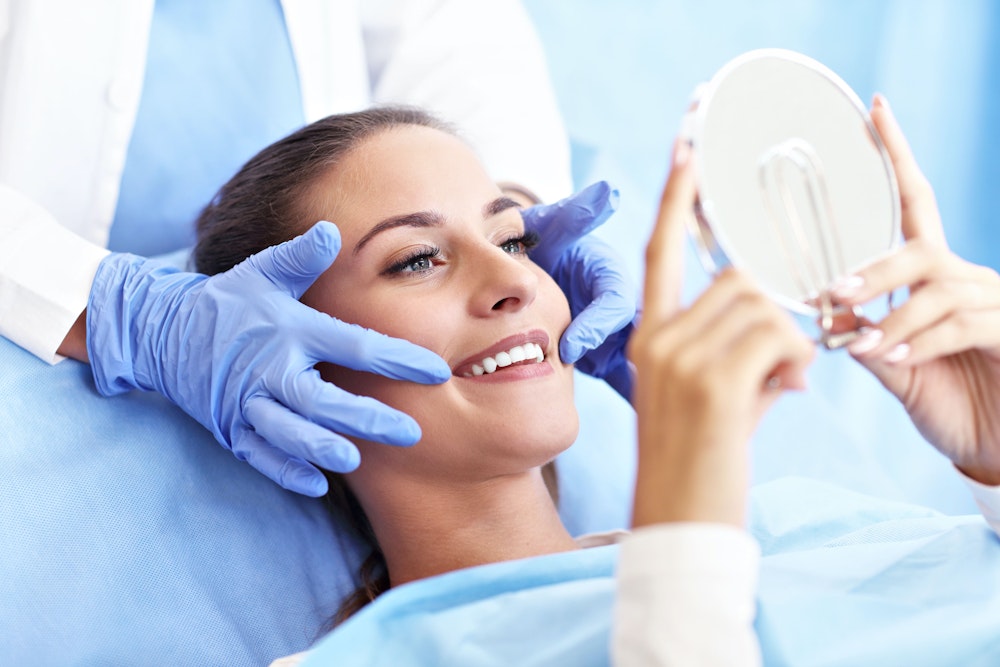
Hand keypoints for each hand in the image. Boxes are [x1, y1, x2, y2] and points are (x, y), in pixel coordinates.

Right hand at [87, 222, 449, 495]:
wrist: (162, 330)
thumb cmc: (229, 300)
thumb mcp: (262, 272)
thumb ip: (300, 257)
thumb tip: (331, 231)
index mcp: (289, 329)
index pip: (352, 344)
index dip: (396, 359)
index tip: (436, 371)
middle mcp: (269, 368)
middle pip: (320, 399)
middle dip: (365, 417)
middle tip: (409, 433)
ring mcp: (246, 401)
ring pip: (286, 431)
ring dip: (319, 447)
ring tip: (354, 460)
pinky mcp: (230, 427)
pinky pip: (258, 454)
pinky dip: (284, 470)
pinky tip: (317, 483)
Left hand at [523, 182, 637, 399]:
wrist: (532, 270)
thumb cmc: (542, 245)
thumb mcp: (554, 229)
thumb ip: (574, 215)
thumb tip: (607, 194)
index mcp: (612, 275)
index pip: (614, 301)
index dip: (596, 324)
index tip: (569, 347)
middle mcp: (623, 306)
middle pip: (640, 335)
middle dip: (634, 365)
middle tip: (623, 394)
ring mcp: (619, 335)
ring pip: (644, 362)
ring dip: (645, 387)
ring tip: (651, 418)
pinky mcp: (611, 358)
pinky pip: (628, 380)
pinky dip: (637, 399)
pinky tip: (649, 427)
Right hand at [629, 141, 814, 526]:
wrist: (679, 524)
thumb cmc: (698, 464)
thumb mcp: (709, 399)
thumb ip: (737, 351)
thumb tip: (791, 332)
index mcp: (649, 338)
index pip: (661, 251)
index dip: (677, 196)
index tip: (688, 142)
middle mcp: (656, 338)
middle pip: (738, 280)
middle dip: (773, 314)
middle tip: (784, 368)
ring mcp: (678, 356)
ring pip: (762, 305)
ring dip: (789, 342)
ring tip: (780, 388)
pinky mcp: (712, 380)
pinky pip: (777, 335)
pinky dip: (796, 361)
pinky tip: (787, 394)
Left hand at [832, 95, 999, 484]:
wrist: (996, 447)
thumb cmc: (948, 402)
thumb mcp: (897, 368)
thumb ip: (867, 341)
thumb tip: (829, 316)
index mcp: (932, 277)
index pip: (915, 204)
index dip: (898, 156)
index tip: (876, 110)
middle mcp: (964, 279)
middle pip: (917, 248)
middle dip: (873, 270)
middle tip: (833, 292)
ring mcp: (991, 302)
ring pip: (936, 287)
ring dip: (893, 316)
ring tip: (864, 342)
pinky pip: (959, 323)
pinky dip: (919, 340)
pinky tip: (894, 356)